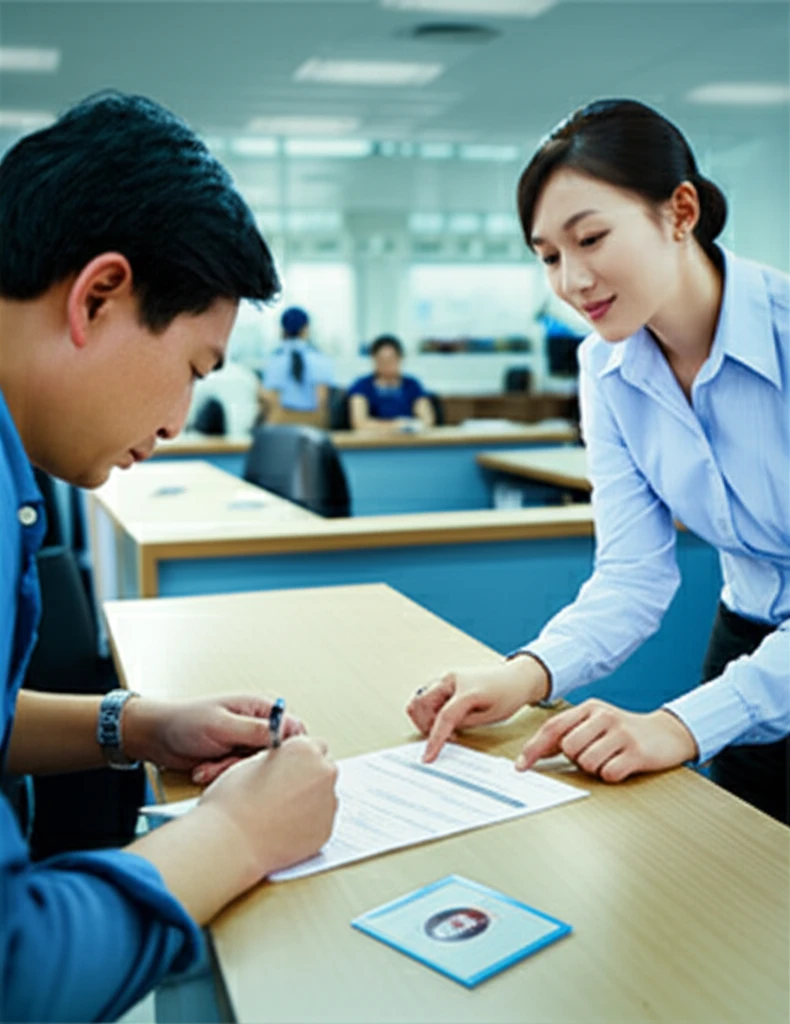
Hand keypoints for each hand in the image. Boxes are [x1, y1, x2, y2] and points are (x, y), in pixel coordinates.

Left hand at [122, 694, 305, 783]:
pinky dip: (222, 776)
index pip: (293, 731)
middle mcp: (259, 725)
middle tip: (224, 762)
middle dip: (247, 764)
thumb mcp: (221, 725)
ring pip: (256, 769)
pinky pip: (241, 776)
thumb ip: (255, 730)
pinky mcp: (235, 761)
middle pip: (275, 755)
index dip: (282, 751)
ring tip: (208, 766)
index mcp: (261, 707)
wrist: (156, 737)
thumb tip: (287, 734)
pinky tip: (205, 770)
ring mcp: (247, 744)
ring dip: (230, 772)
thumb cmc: (185, 722)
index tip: (262, 760)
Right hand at [199, 735, 337, 881]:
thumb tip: (286, 762)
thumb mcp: (252, 762)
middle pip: (324, 770)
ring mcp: (328, 803)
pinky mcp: (326, 830)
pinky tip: (284, 828)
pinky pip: (321, 822)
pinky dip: (309, 824)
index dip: (299, 757)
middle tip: (283, 791)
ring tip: (280, 813)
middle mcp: (323, 773)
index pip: (315, 745)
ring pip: (324, 797)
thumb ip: (279, 758)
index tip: (288, 768)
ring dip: (310, 801)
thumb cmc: (234, 802)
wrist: (231, 842)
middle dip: (309, 777)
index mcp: (305, 749)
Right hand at [406, 656, 550, 762]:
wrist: (515, 677)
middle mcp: (451, 679)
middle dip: (425, 726)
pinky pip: (424, 695)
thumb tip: (445, 731)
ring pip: (419, 699)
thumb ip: (465, 723)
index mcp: (467, 690)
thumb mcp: (491, 716)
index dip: (434, 739)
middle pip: (422, 703)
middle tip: (443, 739)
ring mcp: (446, 678)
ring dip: (423, 718)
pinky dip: (426, 710)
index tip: (428, 757)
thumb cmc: (508, 694)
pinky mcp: (444, 681)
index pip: (444, 716)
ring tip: (443, 729)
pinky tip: (441, 720)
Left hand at [515, 700, 698, 781]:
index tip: (521, 765)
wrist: (666, 733)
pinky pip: (609, 773)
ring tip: (609, 758)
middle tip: (594, 754)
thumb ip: (567, 734)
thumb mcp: (594, 724)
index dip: (534, 748)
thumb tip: (534, 753)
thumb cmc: (623, 731)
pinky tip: (622, 765)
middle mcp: (603, 716)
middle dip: (576, 758)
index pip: (553, 728)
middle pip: (569, 748)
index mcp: (588, 708)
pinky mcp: (637, 752)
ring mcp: (621, 733)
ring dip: (595, 768)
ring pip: (587, 763)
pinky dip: (612, 775)